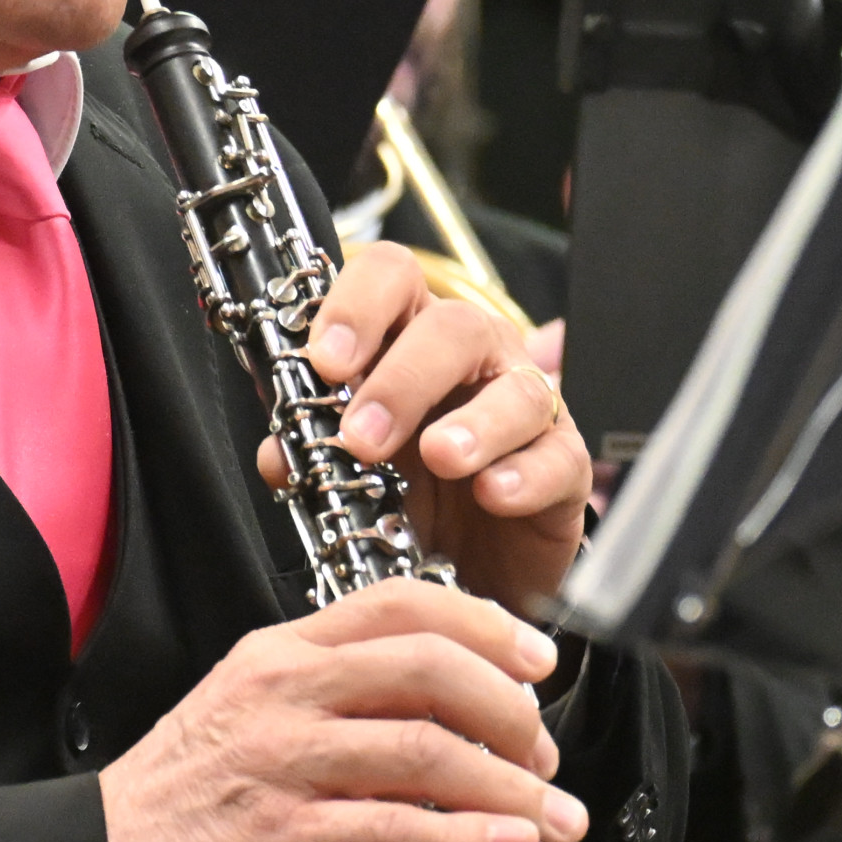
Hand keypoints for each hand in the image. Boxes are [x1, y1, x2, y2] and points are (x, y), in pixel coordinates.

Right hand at [98, 581, 582, 841]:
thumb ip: (339, 719)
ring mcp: (281, 761)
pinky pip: (395, 829)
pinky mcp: (281, 836)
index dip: (484, 625)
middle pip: (427, 666)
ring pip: (426, 749)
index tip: (536, 660)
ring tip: (552, 819)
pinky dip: (465, 840)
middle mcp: (282, 693)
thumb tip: (441, 749)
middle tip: (544, 754)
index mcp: (278, 655)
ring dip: (510, 787)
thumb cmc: (174, 807)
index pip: (397, 604)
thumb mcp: (251, 725)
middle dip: (510, 709)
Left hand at [279, 242, 590, 613]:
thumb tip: (278, 452)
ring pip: (517, 388)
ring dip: (474, 424)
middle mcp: (474, 358)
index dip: (357, 305)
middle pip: (455, 327)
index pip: (391, 278)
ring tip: (439, 458)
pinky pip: (557, 457)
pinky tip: (493, 494)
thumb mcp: (350, 463)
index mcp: (408, 335)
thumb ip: (312, 445)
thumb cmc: (408, 489)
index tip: (325, 359)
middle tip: (363, 436)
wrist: (467, 563)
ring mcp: (526, 407)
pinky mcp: (562, 464)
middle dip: (402, 380)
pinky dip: (524, 475)